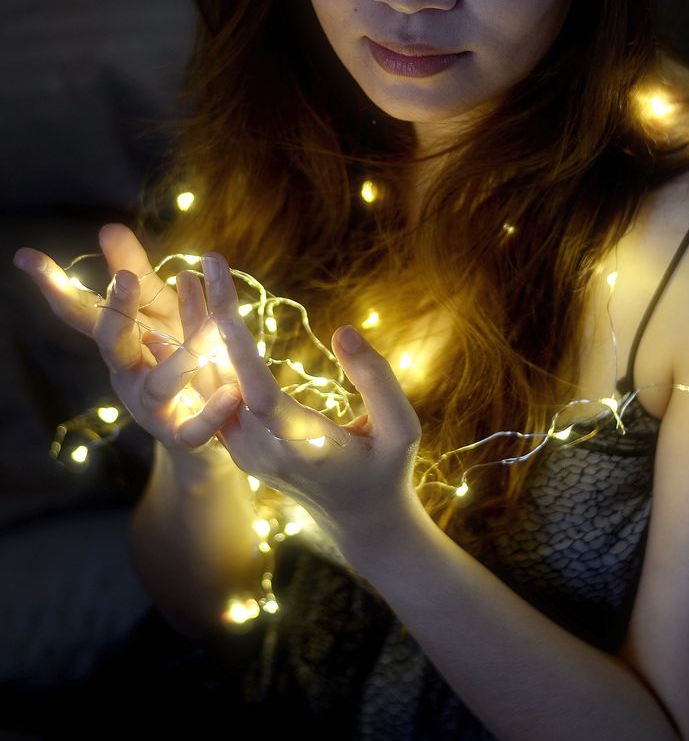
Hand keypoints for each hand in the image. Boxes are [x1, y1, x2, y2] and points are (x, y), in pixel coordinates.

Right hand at [13, 225, 240, 453]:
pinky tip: (233, 392)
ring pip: (161, 383)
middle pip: (112, 343)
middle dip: (117, 312)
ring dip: (185, 355)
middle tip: (126, 279)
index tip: (26, 257)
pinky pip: (194, 429)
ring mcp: (152, 406)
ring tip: (212, 329)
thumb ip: (134, 270)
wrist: (204, 429)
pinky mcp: (183, 434)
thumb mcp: (156, 310)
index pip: (81, 310)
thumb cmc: (175, 356)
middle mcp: (127, 372)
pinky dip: (212, 413)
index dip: (54, 285)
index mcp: (118, 341)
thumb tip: (107, 227)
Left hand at [201, 253, 422, 551]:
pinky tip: (195, 315)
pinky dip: (201, 353)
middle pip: (220, 380)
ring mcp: (243, 451)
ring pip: (207, 385)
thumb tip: (342, 330)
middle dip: (208, 319)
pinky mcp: (237, 446)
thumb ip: (377, 380)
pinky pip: (211, 395)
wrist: (359, 522)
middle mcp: (261, 450)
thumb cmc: (387, 469)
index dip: (237, 342)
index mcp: (302, 445)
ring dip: (197, 332)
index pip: (258, 391)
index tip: (224, 294)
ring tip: (188, 279)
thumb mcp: (401, 429)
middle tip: (199, 264)